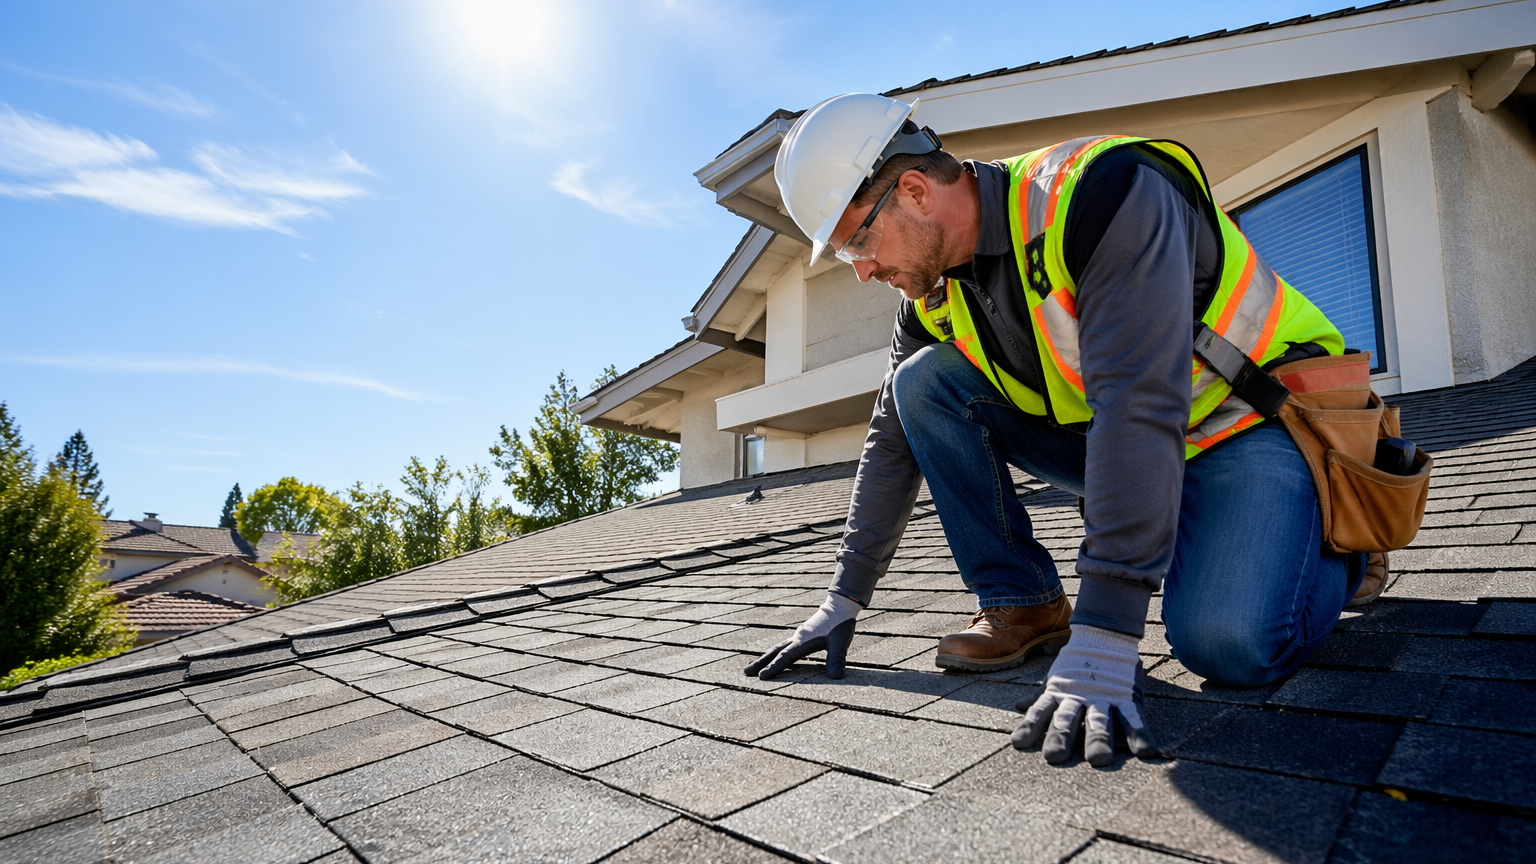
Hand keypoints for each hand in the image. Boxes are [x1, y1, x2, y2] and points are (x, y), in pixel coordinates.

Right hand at [744, 592, 860, 679]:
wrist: (841, 605)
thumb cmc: (840, 624)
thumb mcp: (840, 643)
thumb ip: (837, 659)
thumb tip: (836, 676)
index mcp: (803, 641)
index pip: (785, 657)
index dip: (774, 668)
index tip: (761, 677)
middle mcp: (797, 638)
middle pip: (774, 651)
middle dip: (761, 662)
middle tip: (746, 672)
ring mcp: (799, 636)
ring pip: (778, 648)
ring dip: (766, 658)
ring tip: (754, 666)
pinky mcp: (803, 635)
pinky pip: (785, 646)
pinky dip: (777, 653)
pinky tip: (777, 657)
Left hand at [1011, 625, 1158, 766]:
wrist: (1105, 635)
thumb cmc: (1078, 665)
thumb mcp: (1056, 679)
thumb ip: (1039, 696)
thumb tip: (1018, 706)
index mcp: (1060, 693)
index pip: (1040, 711)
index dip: (1029, 726)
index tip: (1017, 744)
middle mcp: (1079, 698)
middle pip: (1067, 720)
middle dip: (1060, 737)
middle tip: (1054, 757)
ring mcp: (1103, 698)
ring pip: (1098, 720)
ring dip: (1097, 739)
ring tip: (1097, 759)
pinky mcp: (1126, 697)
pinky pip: (1133, 717)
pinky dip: (1140, 734)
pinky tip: (1146, 752)